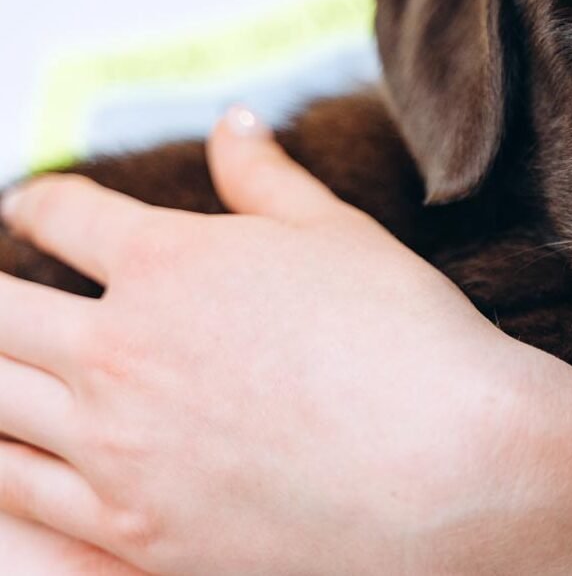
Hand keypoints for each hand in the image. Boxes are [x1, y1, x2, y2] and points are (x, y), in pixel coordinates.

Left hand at [0, 108, 571, 574]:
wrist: (448, 468)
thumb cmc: (406, 338)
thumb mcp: (339, 234)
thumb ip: (267, 178)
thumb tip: (232, 120)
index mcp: (169, 262)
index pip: (62, 214)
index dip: (40, 201)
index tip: (37, 205)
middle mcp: (122, 351)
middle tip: (0, 302)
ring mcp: (118, 449)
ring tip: (4, 370)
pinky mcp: (131, 530)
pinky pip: (18, 497)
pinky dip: (3, 466)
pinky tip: (12, 455)